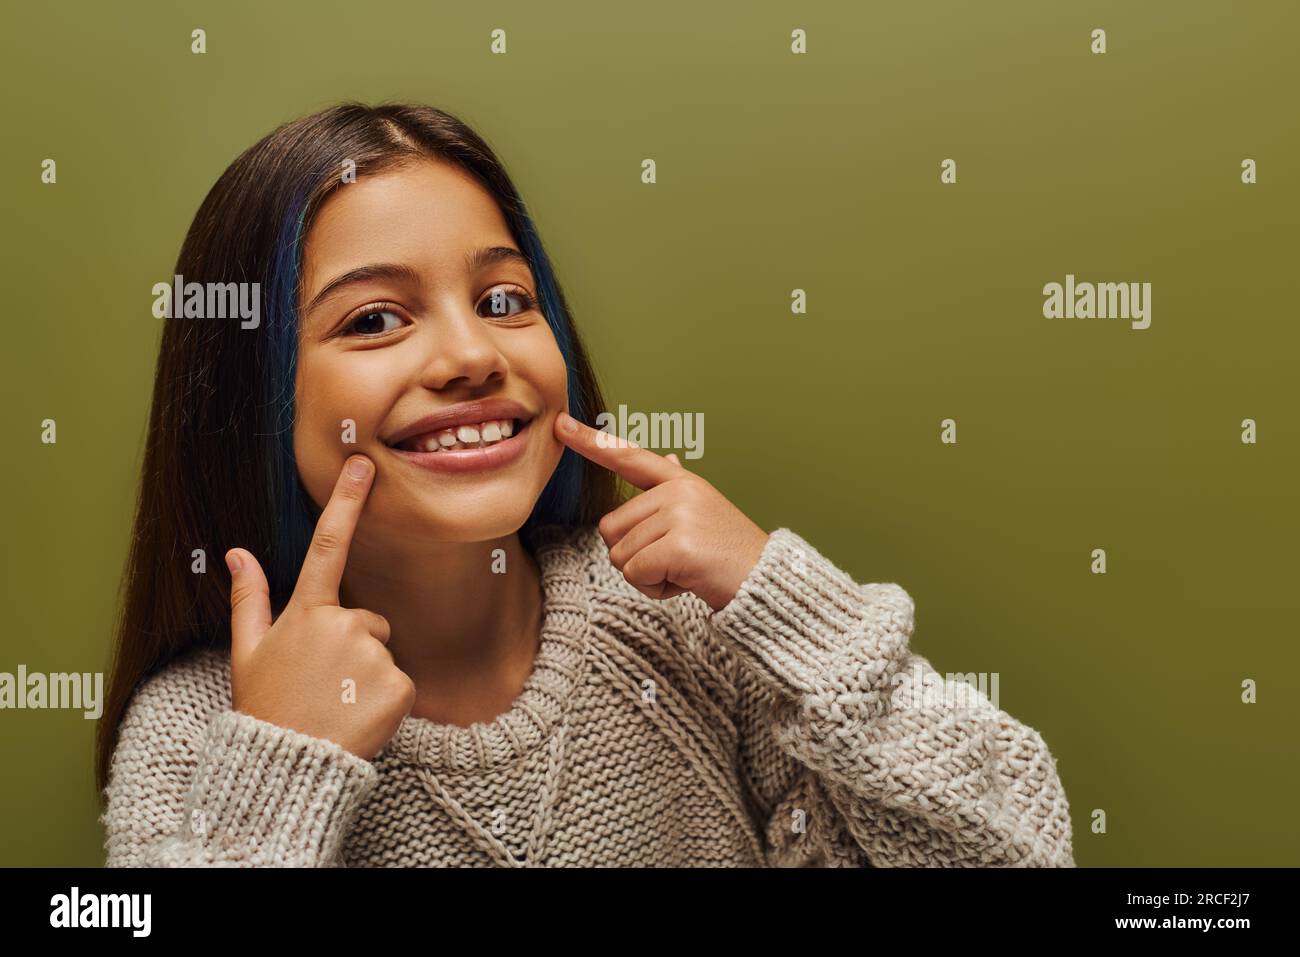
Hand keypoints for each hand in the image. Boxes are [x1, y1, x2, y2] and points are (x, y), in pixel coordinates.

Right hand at [224, 455, 415, 759]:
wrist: (287, 768)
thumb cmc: (265, 708)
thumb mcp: (247, 652)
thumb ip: (248, 598)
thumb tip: (236, 553)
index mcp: (306, 613)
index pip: (327, 545)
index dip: (346, 501)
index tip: (363, 464)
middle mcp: (344, 625)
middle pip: (367, 620)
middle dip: (353, 646)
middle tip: (322, 683)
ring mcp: (373, 654)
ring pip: (383, 652)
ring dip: (366, 674)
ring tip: (336, 703)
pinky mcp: (399, 684)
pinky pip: (400, 681)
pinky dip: (384, 700)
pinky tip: (357, 717)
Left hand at [555, 412, 768, 611]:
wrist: (764, 580)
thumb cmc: (727, 552)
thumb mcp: (702, 511)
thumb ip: (675, 490)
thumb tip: (668, 459)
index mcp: (679, 481)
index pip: (628, 457)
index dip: (591, 443)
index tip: (561, 425)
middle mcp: (677, 490)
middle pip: (610, 528)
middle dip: (634, 555)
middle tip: (675, 560)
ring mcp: (679, 515)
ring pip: (620, 554)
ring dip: (645, 575)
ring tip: (683, 570)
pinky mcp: (678, 545)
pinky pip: (634, 573)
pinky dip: (654, 588)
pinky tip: (684, 581)